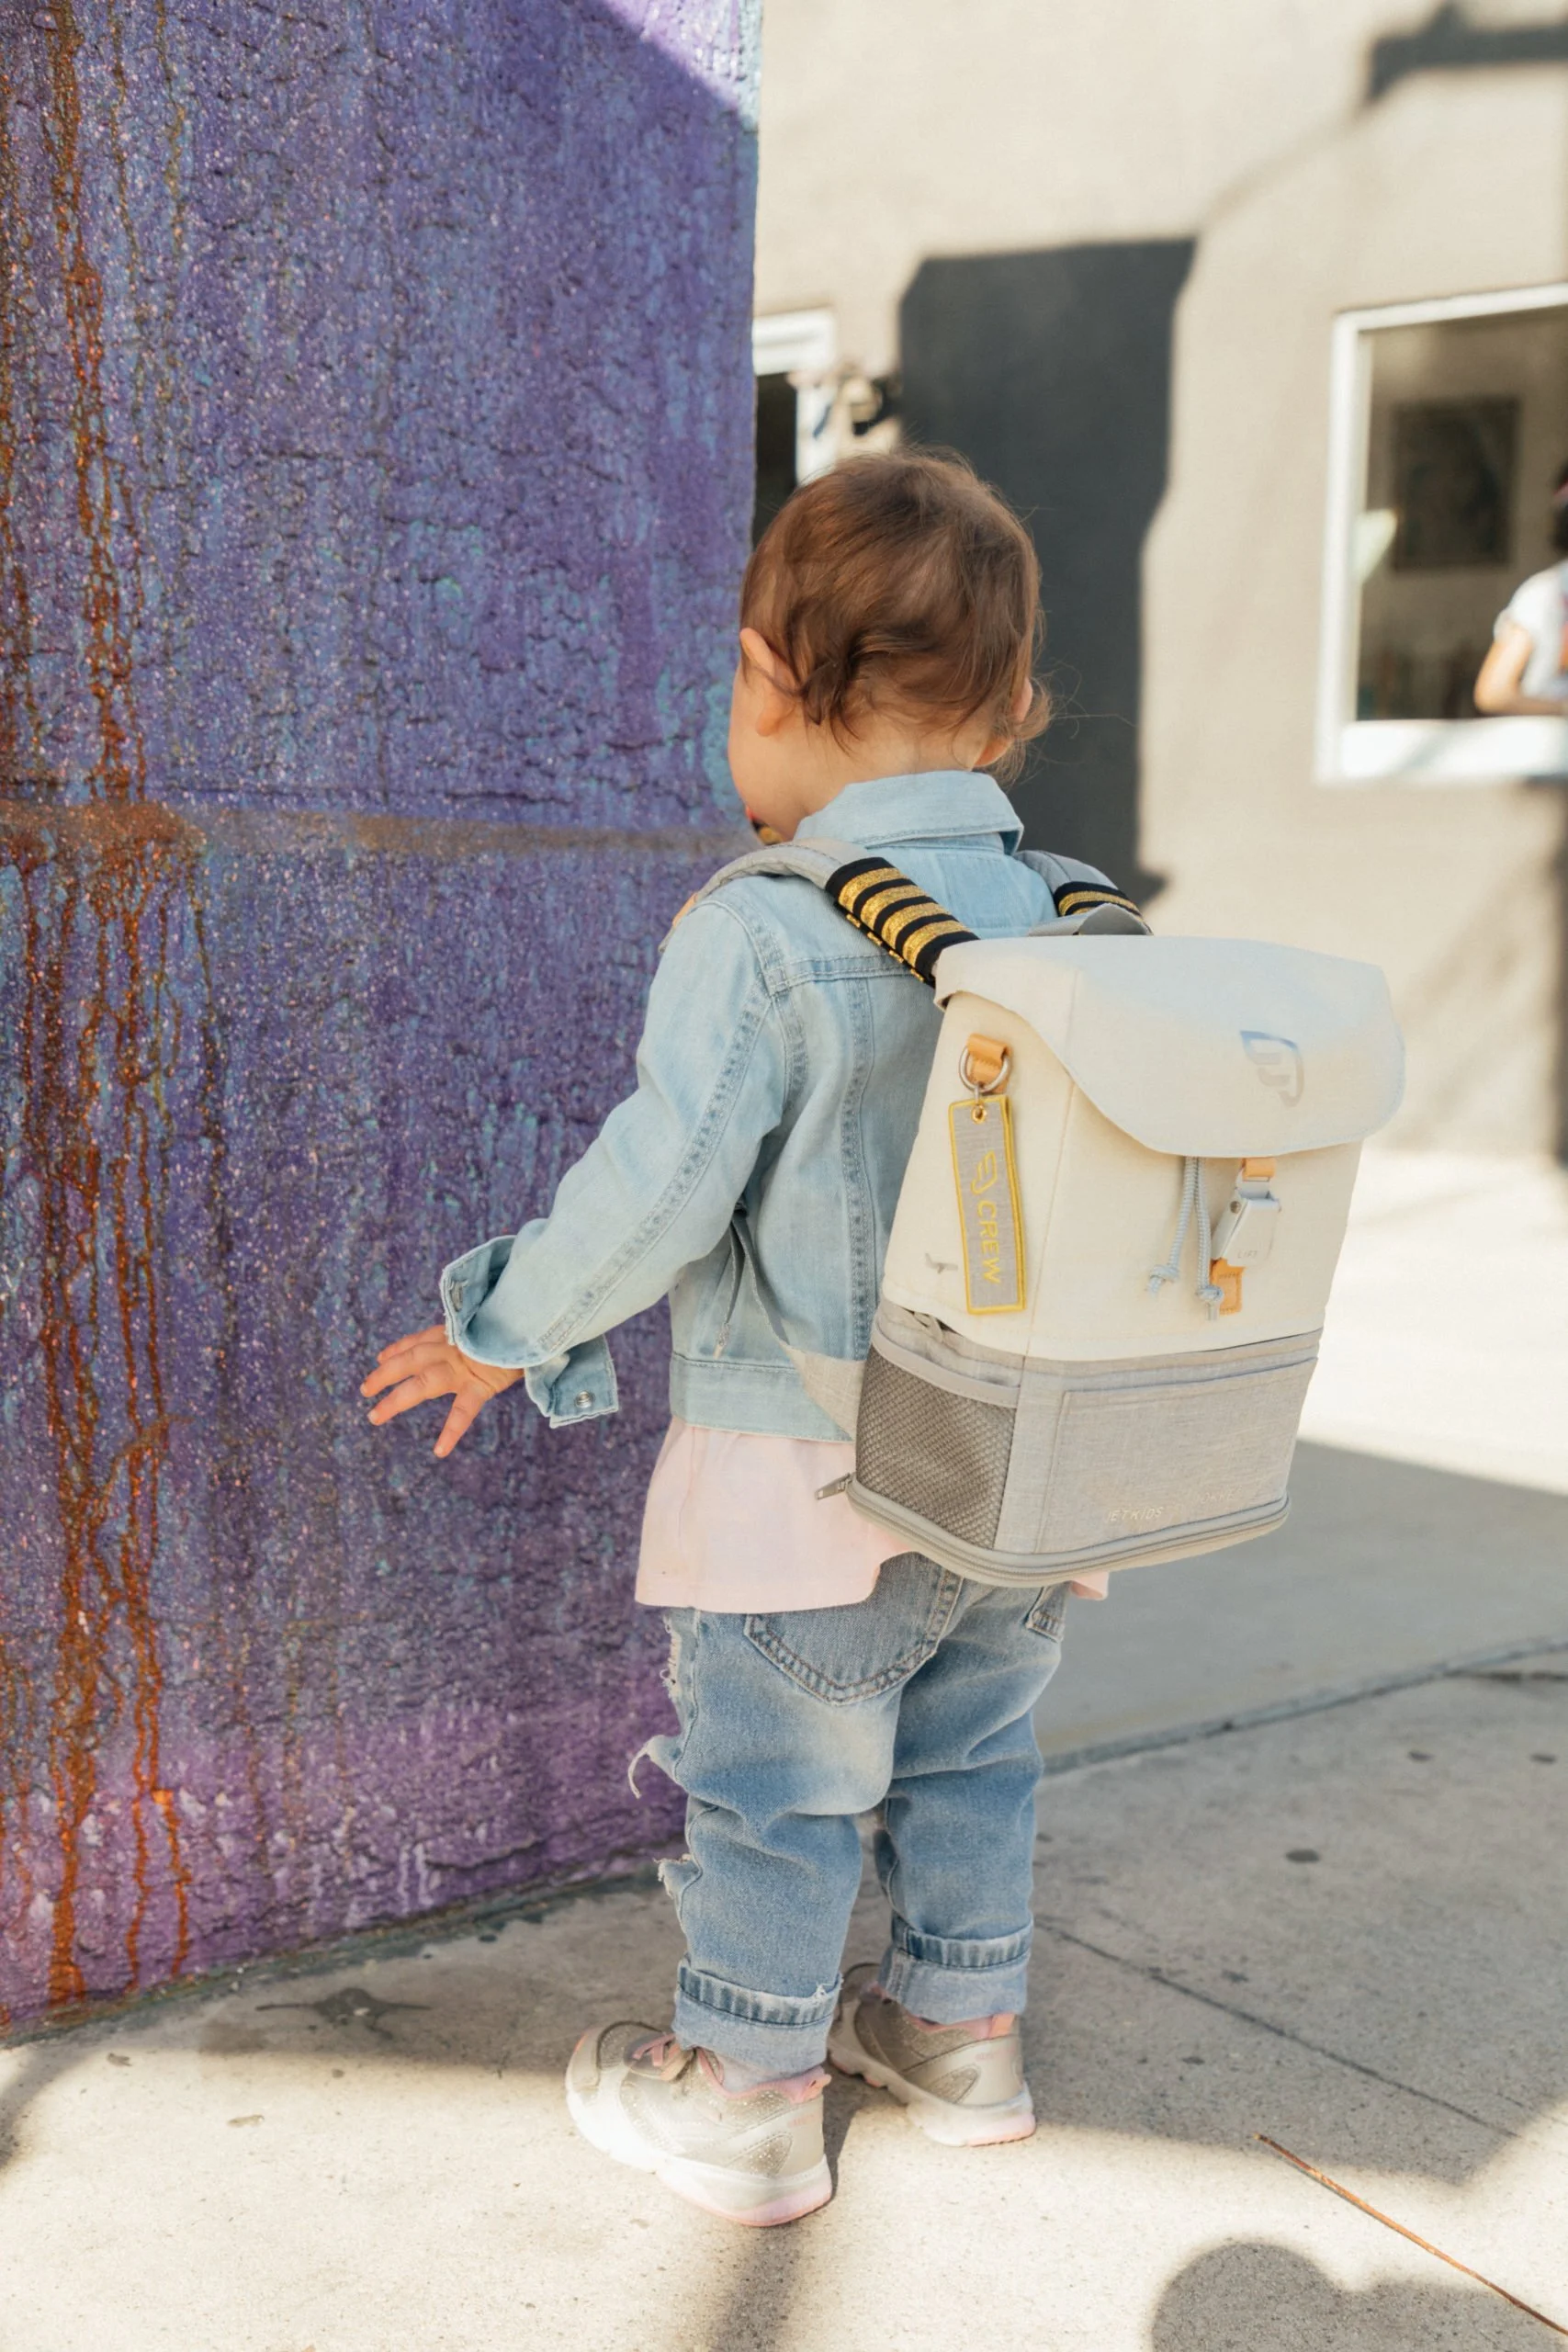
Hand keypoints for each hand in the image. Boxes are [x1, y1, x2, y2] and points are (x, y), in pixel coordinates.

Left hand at [361, 1325, 524, 1457]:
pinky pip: (462, 1411)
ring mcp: (463, 1366)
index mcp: (454, 1332)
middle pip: (410, 1359)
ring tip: (375, 1416)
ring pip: (421, 1383)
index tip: (382, 1357)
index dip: (398, 1348)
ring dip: (396, 1400)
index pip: (418, 1340)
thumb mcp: (491, 1322)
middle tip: (365, 1389)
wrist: (533, 1322)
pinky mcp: (480, 1384)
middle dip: (385, 1374)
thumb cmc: (517, 1322)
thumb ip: (478, 1333)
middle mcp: (452, 1347)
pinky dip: (451, 1431)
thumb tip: (477, 1343)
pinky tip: (439, 1451)